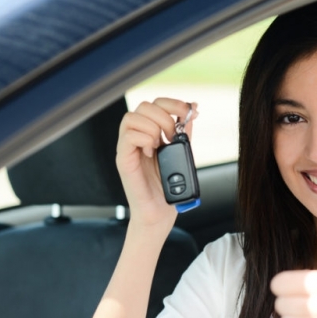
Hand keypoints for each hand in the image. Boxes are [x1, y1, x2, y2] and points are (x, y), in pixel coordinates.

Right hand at [116, 98, 196, 227]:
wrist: (160, 214)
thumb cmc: (168, 187)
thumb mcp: (180, 153)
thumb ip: (183, 132)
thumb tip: (193, 109)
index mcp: (149, 133)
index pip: (155, 104)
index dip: (172, 103)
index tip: (188, 112)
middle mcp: (136, 137)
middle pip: (143, 106)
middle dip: (164, 117)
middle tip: (173, 136)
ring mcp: (128, 148)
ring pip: (132, 117)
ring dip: (152, 128)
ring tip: (160, 146)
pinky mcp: (123, 160)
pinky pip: (128, 137)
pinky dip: (144, 140)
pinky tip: (152, 153)